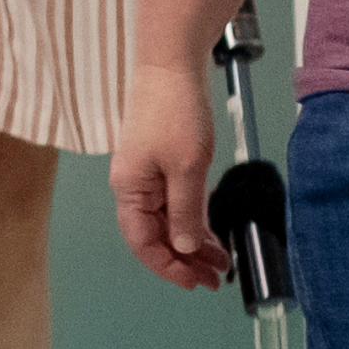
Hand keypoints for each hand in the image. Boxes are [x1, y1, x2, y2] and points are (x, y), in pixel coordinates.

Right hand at [109, 56, 226, 291]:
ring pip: (167, 222)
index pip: (143, 243)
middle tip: (214, 277)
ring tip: (218, 260)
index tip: (193, 282)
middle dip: (183, 260)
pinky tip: (209, 232)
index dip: (167, 267)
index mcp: (130, 190)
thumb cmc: (173, 110)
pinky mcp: (161, 164)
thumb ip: (185, 212)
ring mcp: (147, 176)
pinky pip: (174, 204)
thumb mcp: (186, 168)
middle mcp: (133, 187)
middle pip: (155, 236)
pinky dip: (192, 220)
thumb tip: (184, 247)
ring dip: (190, 243)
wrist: (171, 66)